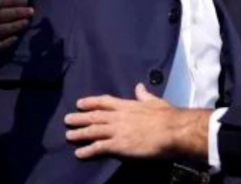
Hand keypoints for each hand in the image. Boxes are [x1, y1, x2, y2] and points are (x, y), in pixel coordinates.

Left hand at [65, 84, 211, 161]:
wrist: (173, 130)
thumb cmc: (167, 116)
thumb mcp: (155, 101)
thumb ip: (144, 95)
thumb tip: (139, 86)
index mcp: (127, 105)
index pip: (104, 102)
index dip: (90, 102)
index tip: (79, 103)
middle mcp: (119, 117)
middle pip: (94, 116)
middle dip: (80, 118)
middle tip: (67, 120)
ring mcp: (117, 131)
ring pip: (93, 131)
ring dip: (80, 133)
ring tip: (69, 135)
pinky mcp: (119, 145)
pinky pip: (99, 147)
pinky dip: (88, 150)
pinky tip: (79, 153)